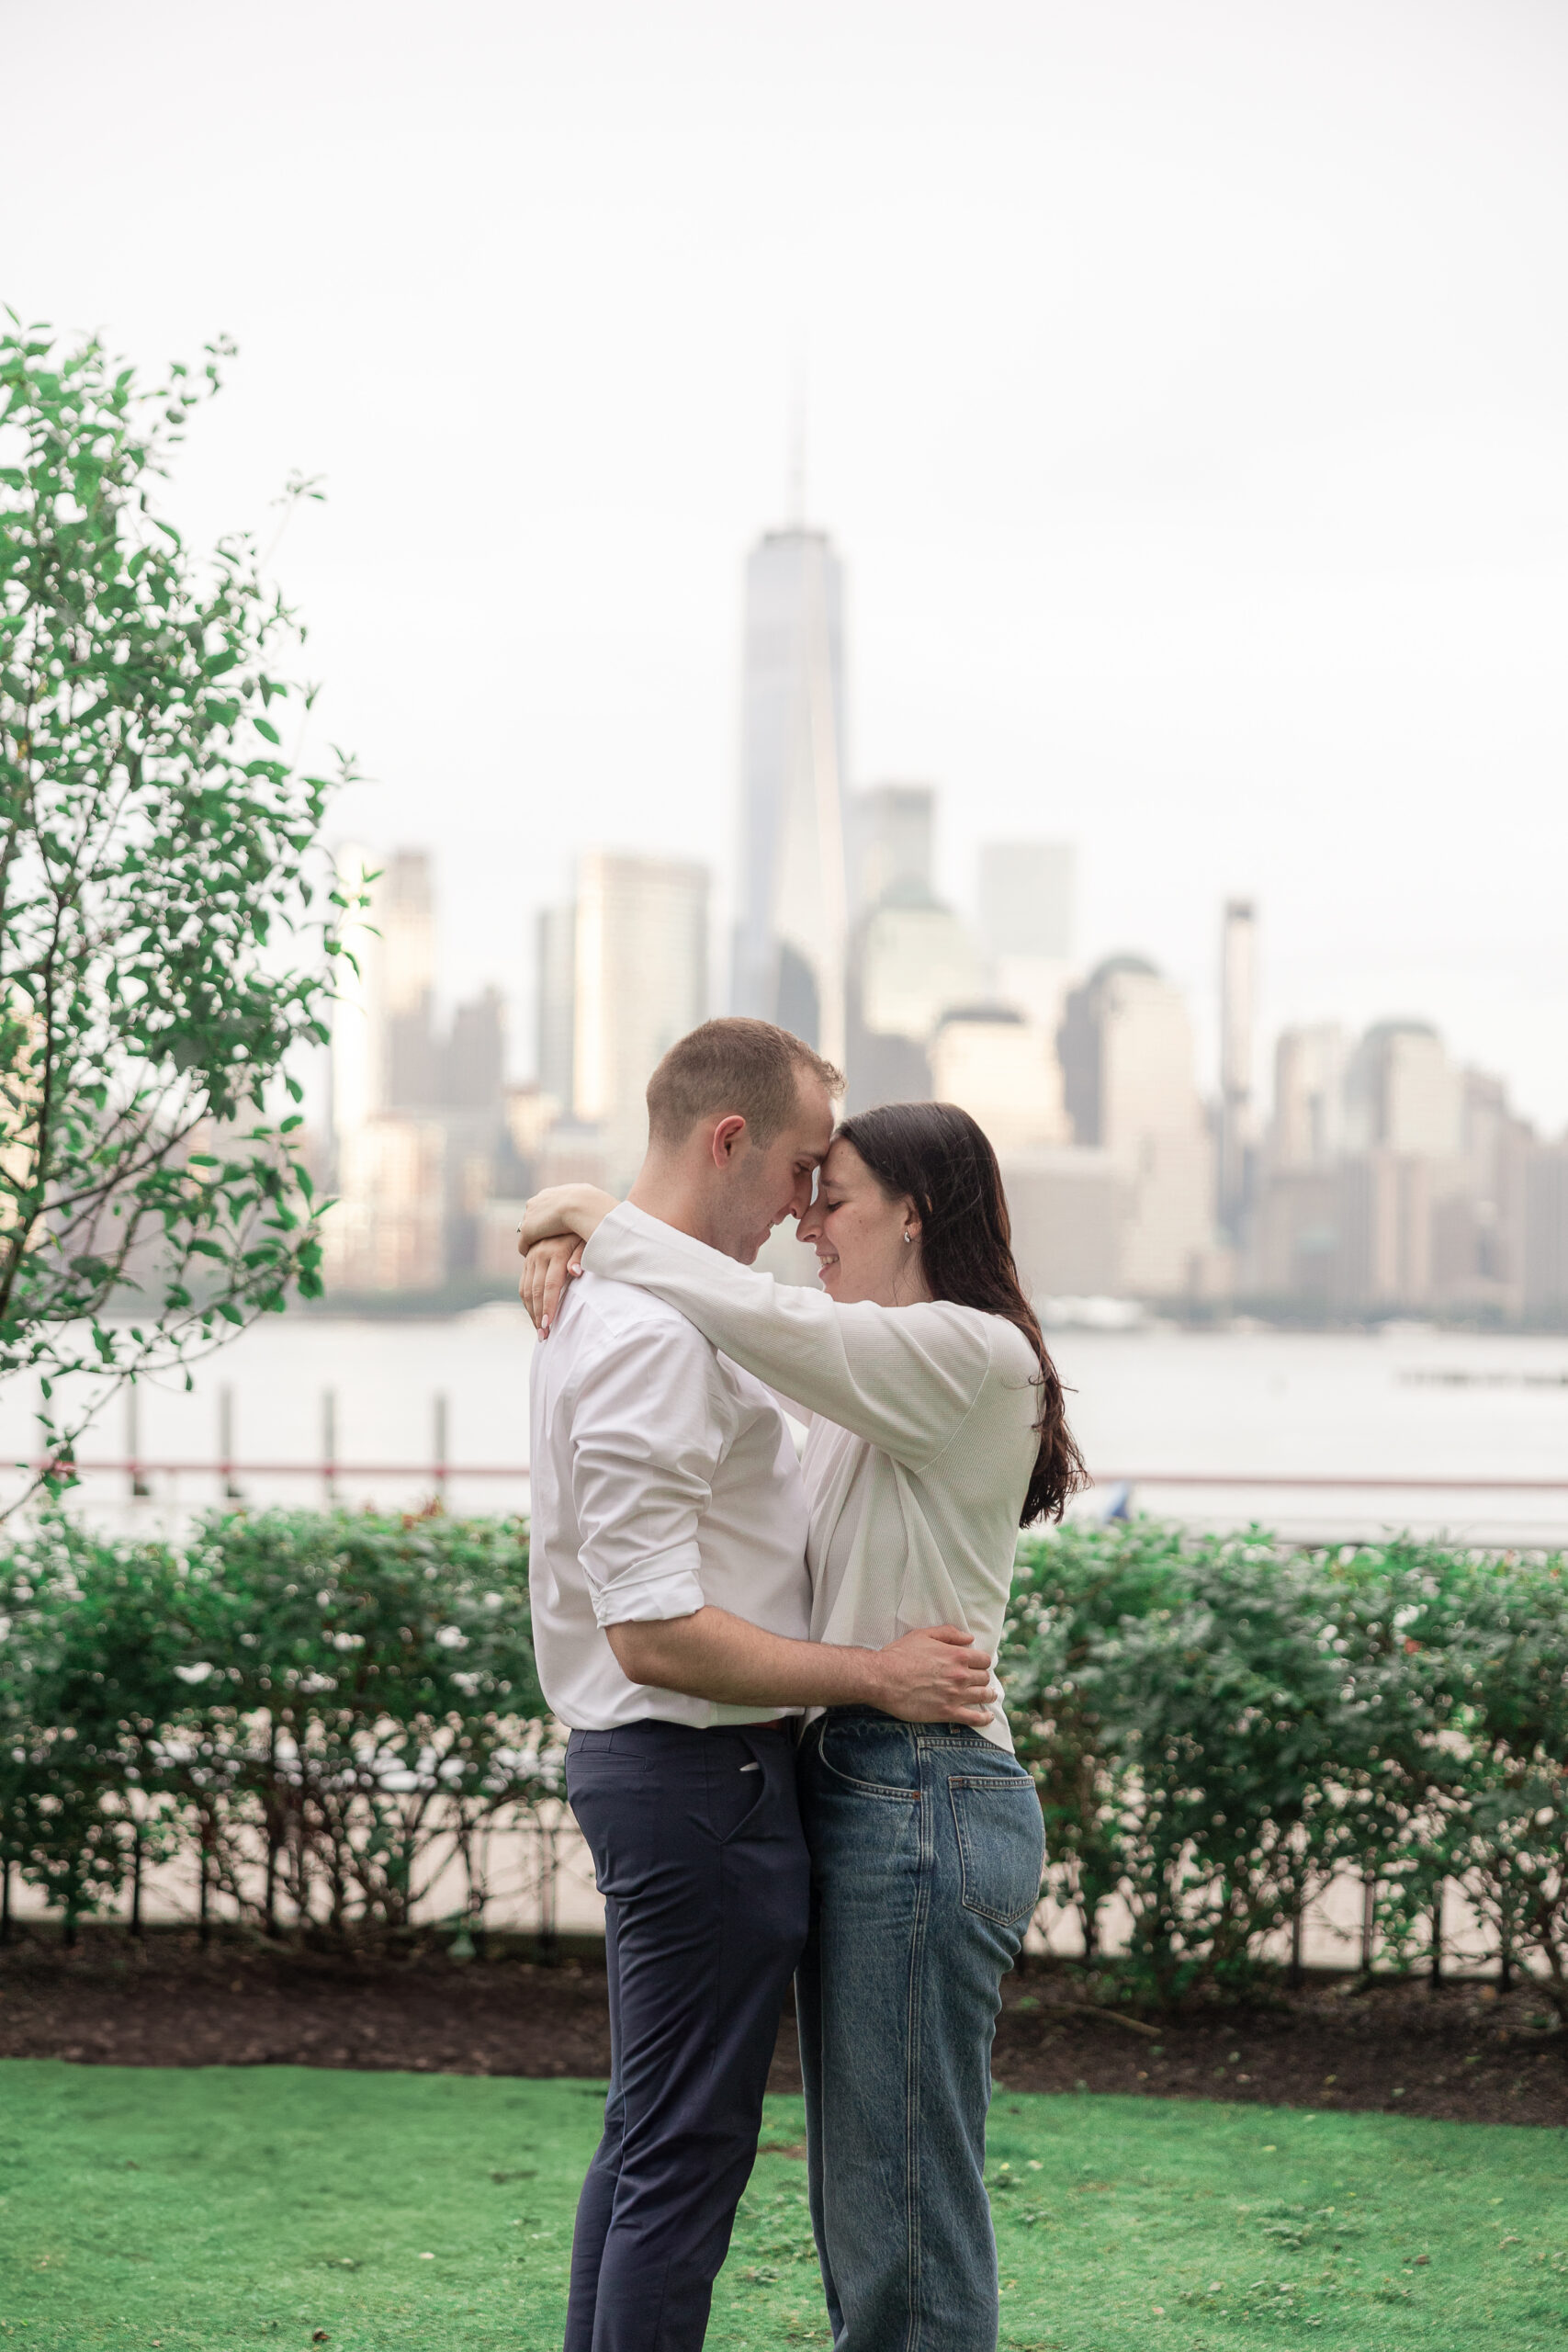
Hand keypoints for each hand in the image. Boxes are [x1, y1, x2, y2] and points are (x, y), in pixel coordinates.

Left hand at [518, 1183, 616, 1252]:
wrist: (582, 1205)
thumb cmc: (593, 1204)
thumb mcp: (590, 1200)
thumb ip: (586, 1203)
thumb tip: (593, 1202)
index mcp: (553, 1193)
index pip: (545, 1205)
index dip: (549, 1217)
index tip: (554, 1227)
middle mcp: (538, 1200)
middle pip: (533, 1215)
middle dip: (538, 1227)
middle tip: (545, 1239)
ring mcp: (531, 1215)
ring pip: (528, 1230)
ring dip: (533, 1239)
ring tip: (540, 1253)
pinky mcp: (528, 1230)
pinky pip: (524, 1244)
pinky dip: (528, 1250)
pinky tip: (536, 1259)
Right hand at [519, 1234, 583, 1333]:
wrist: (570, 1214)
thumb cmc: (584, 1233)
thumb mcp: (587, 1241)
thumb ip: (581, 1257)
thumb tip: (575, 1273)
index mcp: (557, 1252)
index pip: (551, 1285)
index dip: (549, 1306)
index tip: (550, 1325)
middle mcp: (540, 1254)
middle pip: (536, 1290)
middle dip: (539, 1315)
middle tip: (544, 1336)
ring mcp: (532, 1257)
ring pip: (526, 1289)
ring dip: (531, 1311)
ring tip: (539, 1331)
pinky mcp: (528, 1260)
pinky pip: (523, 1283)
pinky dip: (527, 1301)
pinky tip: (534, 1315)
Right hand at [868, 1625, 996, 1726]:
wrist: (883, 1679)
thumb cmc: (900, 1655)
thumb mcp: (923, 1635)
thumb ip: (949, 1634)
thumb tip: (969, 1638)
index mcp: (957, 1655)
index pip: (984, 1660)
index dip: (981, 1662)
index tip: (978, 1665)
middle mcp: (961, 1675)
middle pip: (985, 1678)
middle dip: (982, 1678)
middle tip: (978, 1680)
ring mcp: (956, 1695)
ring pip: (983, 1696)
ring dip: (988, 1695)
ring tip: (988, 1696)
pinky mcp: (948, 1712)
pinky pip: (975, 1718)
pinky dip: (984, 1718)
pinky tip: (988, 1716)